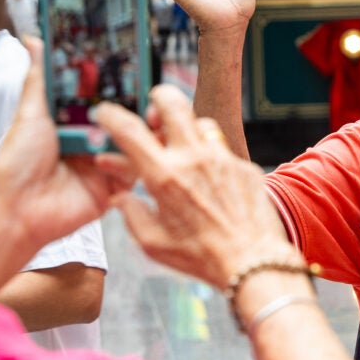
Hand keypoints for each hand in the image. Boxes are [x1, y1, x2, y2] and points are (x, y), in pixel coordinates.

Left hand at [0, 39, 136, 273]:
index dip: (126, 86)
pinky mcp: (113, 189)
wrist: (15, 211)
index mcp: (77, 121)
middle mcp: (95, 140)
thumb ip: (39, 76)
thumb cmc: (16, 164)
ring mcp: (106, 164)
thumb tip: (32, 39)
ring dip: (140, 135)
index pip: (109, 98)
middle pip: (130, 120)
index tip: (140, 71)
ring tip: (139, 125)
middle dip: (143, 110)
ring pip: (138, 144)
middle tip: (150, 100)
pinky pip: (134, 171)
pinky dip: (125, 162)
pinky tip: (106, 160)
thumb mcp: (30, 113)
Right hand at [94, 85, 292, 289]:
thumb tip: (119, 196)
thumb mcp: (154, 243)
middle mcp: (193, 159)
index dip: (111, 115)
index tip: (105, 112)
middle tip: (154, 109)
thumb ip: (131, 214)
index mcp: (164, 177)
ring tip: (183, 149)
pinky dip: (212, 158)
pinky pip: (223, 149)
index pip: (130, 131)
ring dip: (188, 130)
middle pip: (173, 103)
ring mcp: (222, 158)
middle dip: (159, 97)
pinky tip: (211, 181)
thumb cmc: (201, 257)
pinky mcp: (244, 165)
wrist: (254, 262)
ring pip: (201, 123)